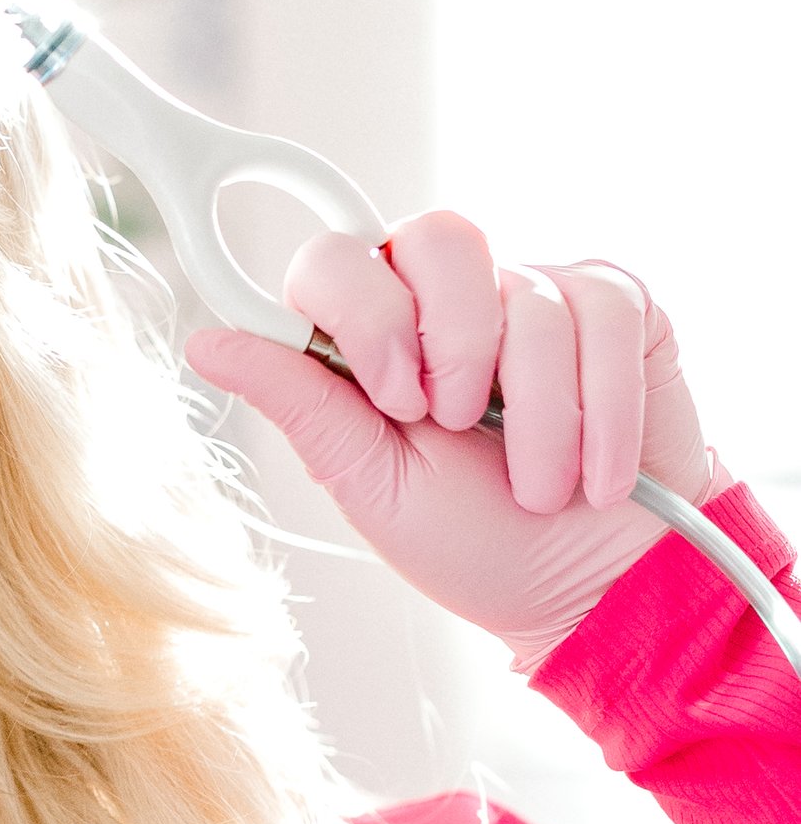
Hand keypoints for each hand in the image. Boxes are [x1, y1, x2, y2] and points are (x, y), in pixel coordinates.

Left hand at [187, 212, 715, 669]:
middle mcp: (447, 296)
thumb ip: (302, 403)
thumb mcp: (372, 484)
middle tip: (465, 426)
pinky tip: (598, 472)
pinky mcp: (619, 307)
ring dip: (542, 415)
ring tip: (539, 487)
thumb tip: (205, 343)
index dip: (366, 311)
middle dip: (459, 343)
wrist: (595, 587)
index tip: (396, 398)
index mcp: (369, 331)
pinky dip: (605, 409)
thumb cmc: (475, 543)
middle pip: (440, 235)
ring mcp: (537, 290)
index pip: (336, 256)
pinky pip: (606, 314)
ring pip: (531, 292)